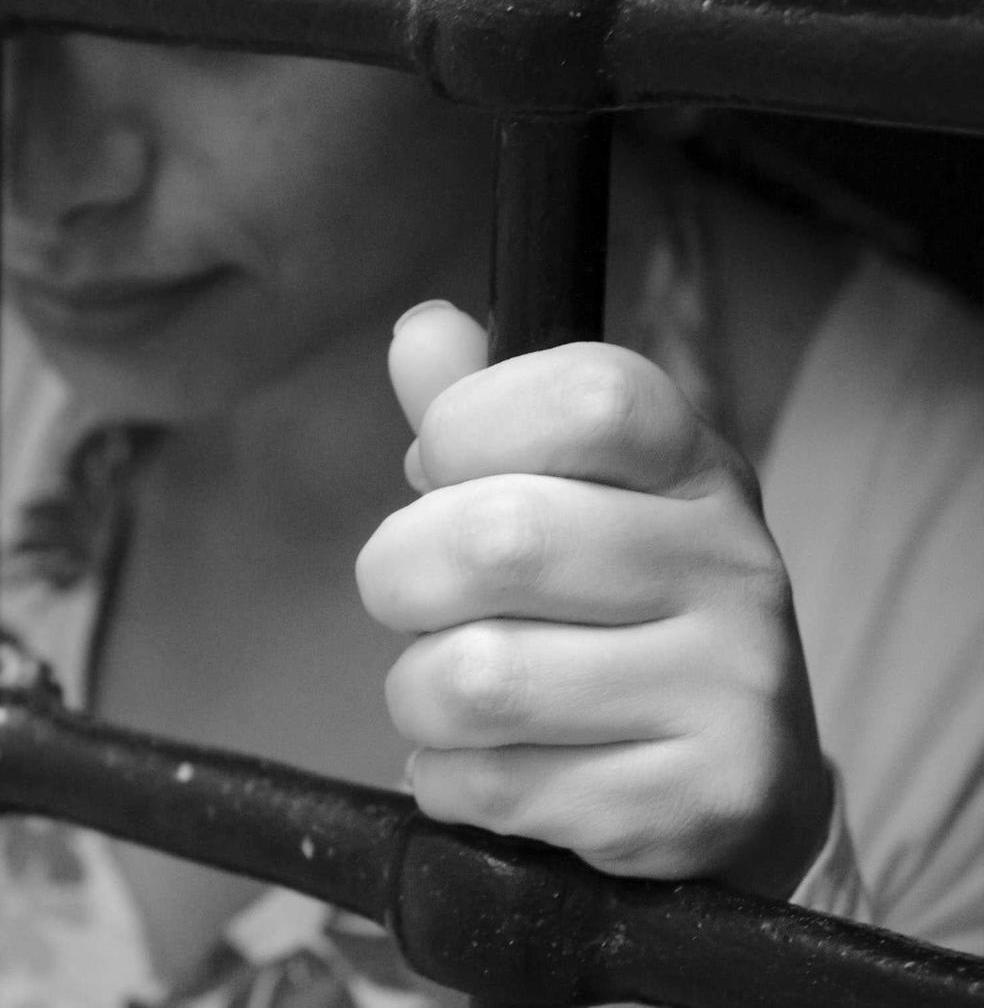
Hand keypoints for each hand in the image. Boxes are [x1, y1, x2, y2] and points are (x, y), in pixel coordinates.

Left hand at [356, 301, 831, 897]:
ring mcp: (730, 689)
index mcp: (694, 465)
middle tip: (414, 601)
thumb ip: (482, 415)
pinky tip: (493, 765)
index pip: (587, 397)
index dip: (469, 425)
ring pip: (478, 678)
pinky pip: (493, 786)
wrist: (733, 783)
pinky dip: (450, 781)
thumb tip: (420, 329)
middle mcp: (732, 565)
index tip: (441, 467)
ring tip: (454, 695)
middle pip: (498, 539)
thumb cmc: (612, 613)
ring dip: (419, 693)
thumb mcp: (566, 495)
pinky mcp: (699, 803)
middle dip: (400, 575)